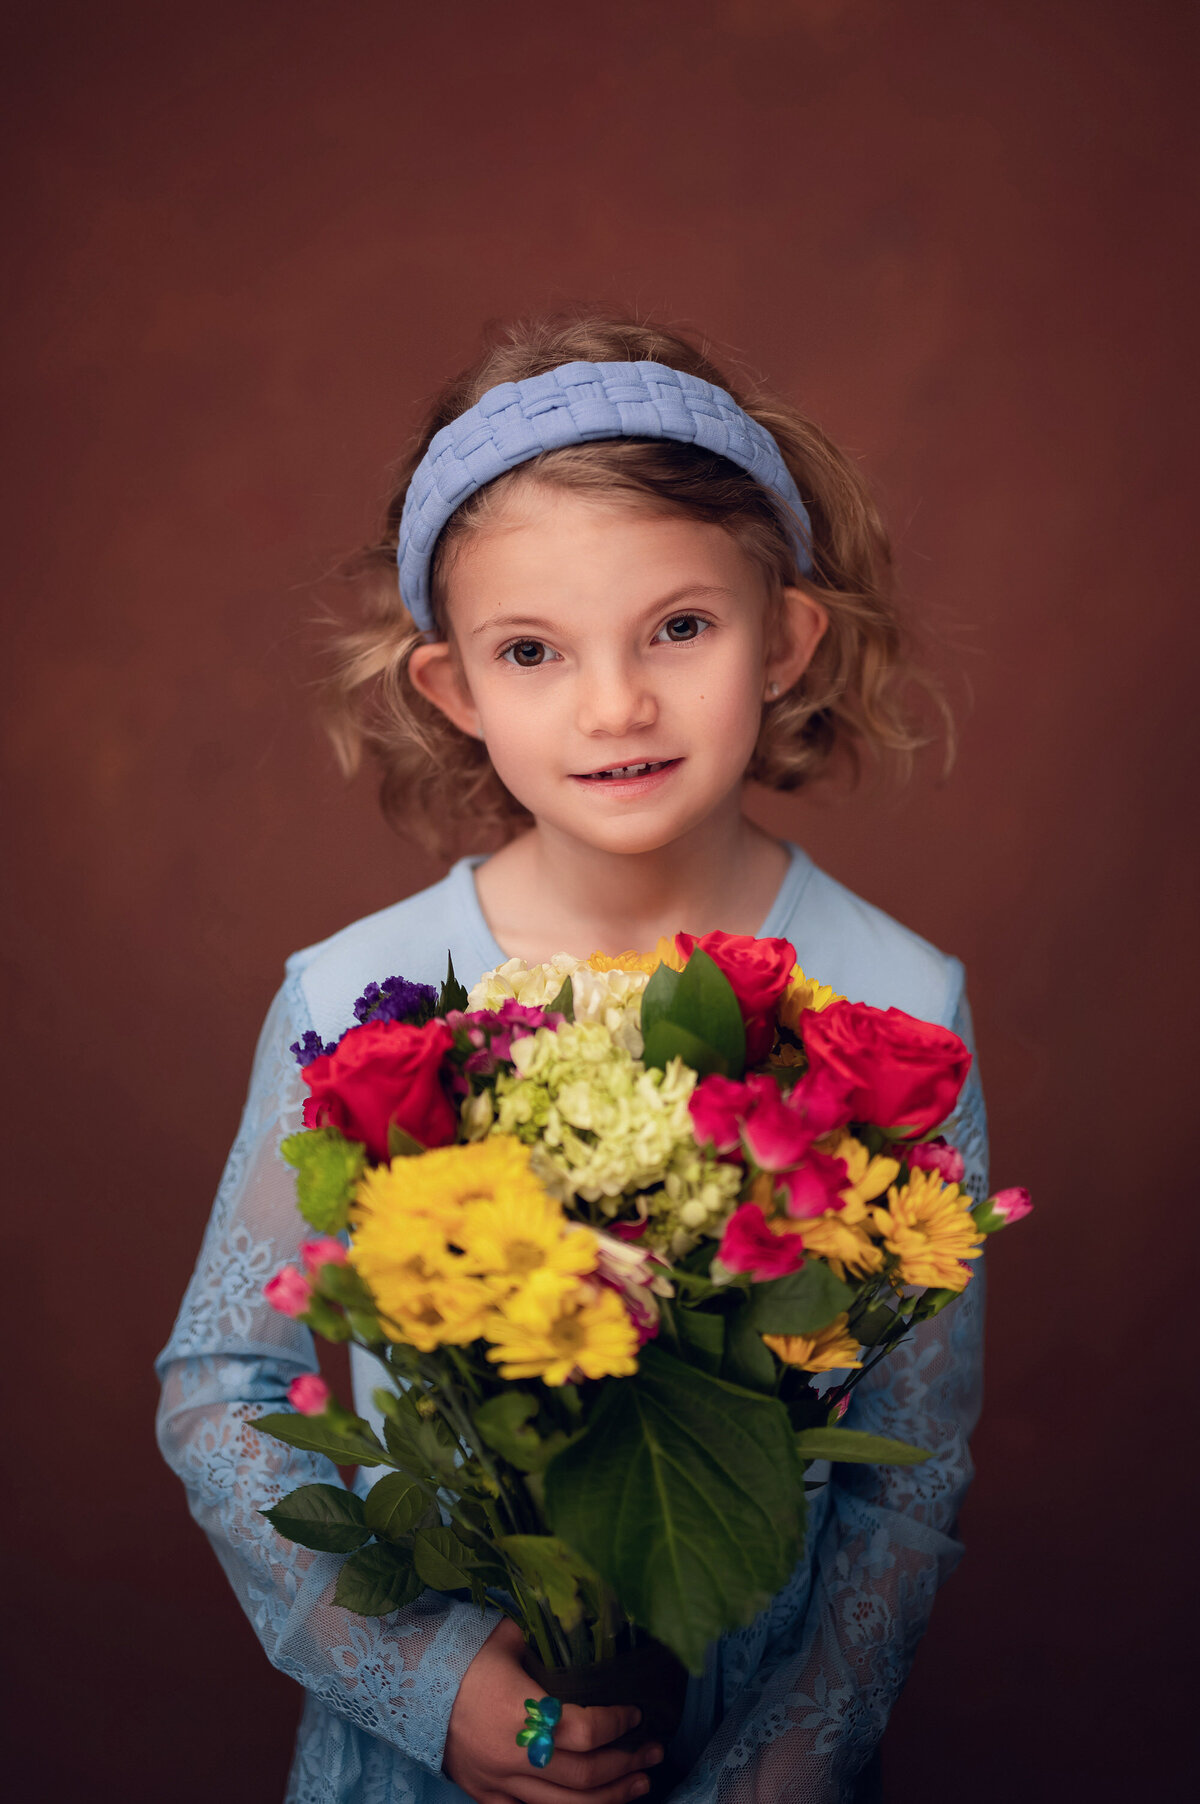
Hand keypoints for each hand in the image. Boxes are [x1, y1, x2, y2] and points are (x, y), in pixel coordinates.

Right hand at [444, 1618, 663, 1803]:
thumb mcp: (508, 1635)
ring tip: (640, 1783)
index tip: (637, 1713)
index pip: (585, 1730)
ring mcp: (498, 1783)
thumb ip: (551, 1639)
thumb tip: (593, 1625)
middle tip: (654, 1751)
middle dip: (627, 1765)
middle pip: (584, 1777)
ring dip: (610, 1798)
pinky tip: (594, 1803)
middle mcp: (511, 1755)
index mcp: (519, 1711)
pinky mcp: (485, 1797)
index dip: (618, 1725)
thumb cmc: (461, 1653)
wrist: (405, 1682)